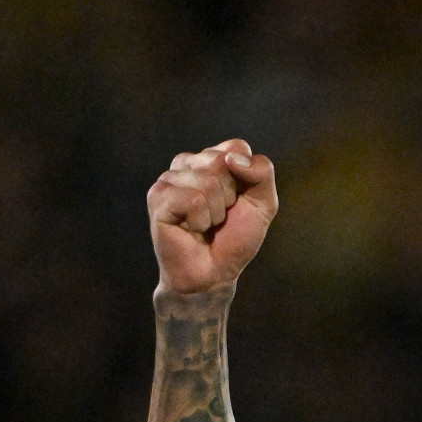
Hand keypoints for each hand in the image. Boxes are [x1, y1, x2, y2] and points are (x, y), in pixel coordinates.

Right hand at [148, 139, 277, 294]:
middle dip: (230, 196)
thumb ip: (262, 173)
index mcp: (210, 159)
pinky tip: (191, 229)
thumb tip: (232, 158)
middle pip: (222, 162)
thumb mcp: (263, 204)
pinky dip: (200, 220)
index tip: (237, 201)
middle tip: (220, 216)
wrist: (214, 273)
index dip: (247, 179)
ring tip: (205, 224)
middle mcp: (187, 163)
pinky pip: (193, 200)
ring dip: (215, 212)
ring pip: (207, 182)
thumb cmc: (235, 238)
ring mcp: (169, 179)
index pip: (237, 147)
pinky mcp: (158, 197)